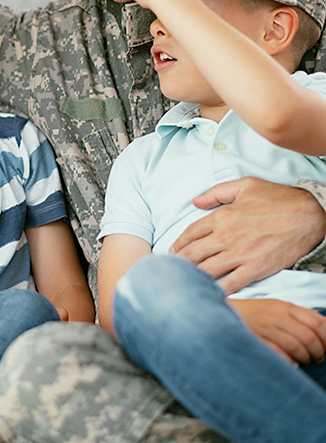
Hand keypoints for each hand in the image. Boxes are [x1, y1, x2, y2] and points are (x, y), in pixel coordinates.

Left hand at [171, 177, 325, 293]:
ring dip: (192, 277)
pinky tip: (208, 294)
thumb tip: (195, 201)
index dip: (178, 243)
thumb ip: (216, 193)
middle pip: (193, 254)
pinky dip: (217, 290)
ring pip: (206, 270)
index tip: (172, 251)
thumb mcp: (244, 186)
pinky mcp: (256, 269)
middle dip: (178, 263)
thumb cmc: (278, 198)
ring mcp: (240, 255)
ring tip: (183, 282)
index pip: (190, 233)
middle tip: (170, 270)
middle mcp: (226, 237)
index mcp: (221, 217)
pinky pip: (230, 284)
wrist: (310, 215)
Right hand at [229, 298, 325, 364]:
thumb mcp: (279, 308)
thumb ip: (301, 316)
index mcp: (285, 307)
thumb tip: (325, 327)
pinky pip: (279, 355)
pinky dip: (289, 362)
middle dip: (318, 352)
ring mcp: (265, 328)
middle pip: (308, 337)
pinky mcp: (256, 340)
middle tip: (317, 358)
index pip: (316, 322)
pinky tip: (290, 363)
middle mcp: (276, 316)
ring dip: (304, 358)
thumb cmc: (257, 313)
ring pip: (296, 347)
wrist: (229, 312)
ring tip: (303, 360)